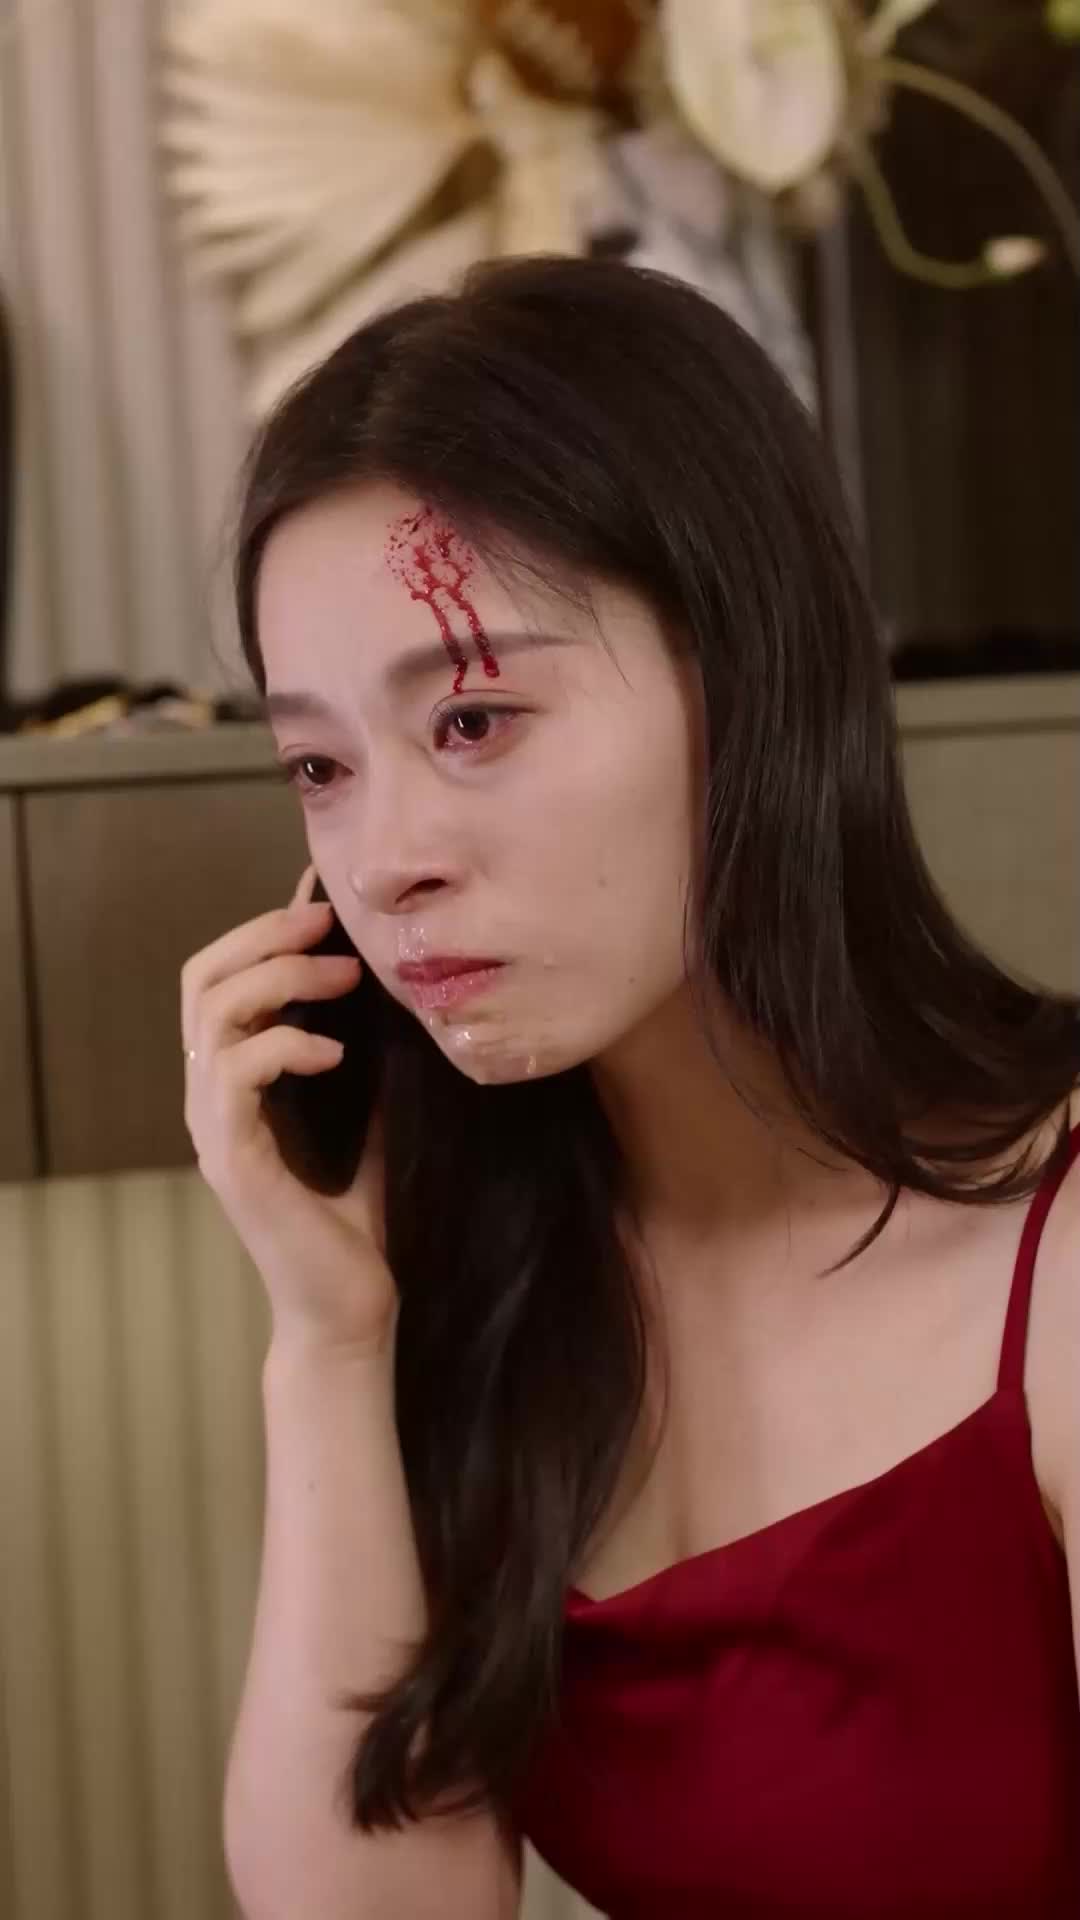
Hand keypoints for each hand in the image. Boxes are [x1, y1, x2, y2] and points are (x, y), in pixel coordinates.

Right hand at [181, 864, 395, 1353]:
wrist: (351, 1313)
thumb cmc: (360, 1222)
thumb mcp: (370, 1120)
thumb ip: (368, 1063)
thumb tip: (398, 993)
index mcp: (233, 1082)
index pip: (216, 978)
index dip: (260, 932)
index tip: (324, 910)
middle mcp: (211, 1099)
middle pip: (199, 979)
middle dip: (262, 937)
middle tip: (328, 927)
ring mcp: (215, 1130)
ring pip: (211, 1017)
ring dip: (279, 982)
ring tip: (344, 983)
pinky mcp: (234, 1163)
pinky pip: (234, 1075)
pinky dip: (283, 1047)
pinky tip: (333, 1053)